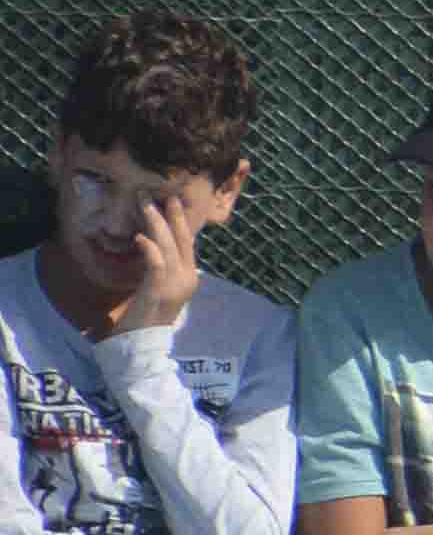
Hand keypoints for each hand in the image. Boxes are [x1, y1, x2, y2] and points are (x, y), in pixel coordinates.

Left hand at [110, 183, 210, 326]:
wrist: (144, 342)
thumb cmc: (146, 314)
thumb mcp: (158, 286)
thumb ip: (160, 267)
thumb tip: (152, 242)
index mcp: (189, 277)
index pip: (188, 243)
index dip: (180, 221)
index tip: (170, 199)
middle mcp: (188, 279)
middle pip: (183, 241)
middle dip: (172, 215)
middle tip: (161, 193)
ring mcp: (175, 286)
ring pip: (169, 248)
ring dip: (156, 223)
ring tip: (145, 204)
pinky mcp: (159, 292)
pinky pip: (156, 265)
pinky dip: (150, 249)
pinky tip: (140, 237)